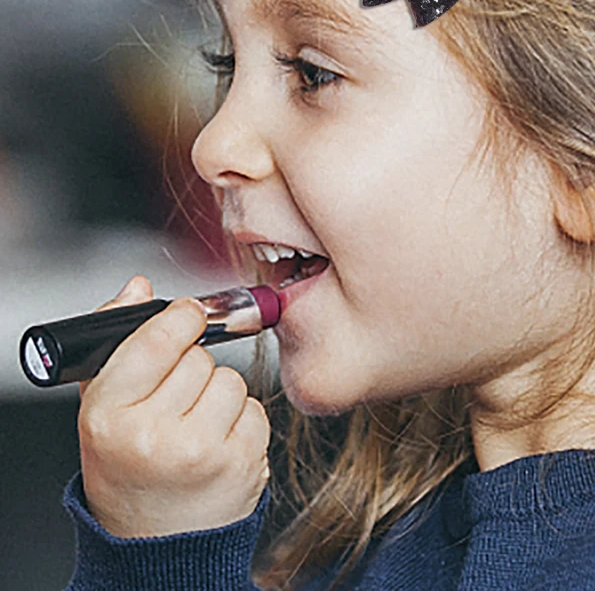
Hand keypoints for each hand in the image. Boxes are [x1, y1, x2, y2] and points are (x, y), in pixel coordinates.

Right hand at [77, 275, 270, 537]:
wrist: (155, 545)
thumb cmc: (129, 467)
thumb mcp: (103, 407)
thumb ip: (118, 340)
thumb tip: (138, 286)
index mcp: (107, 416)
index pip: (155, 339)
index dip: (180, 318)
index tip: (188, 316)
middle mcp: (151, 435)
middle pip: (198, 358)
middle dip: (194, 369)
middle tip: (176, 401)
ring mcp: (199, 451)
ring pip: (231, 380)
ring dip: (220, 395)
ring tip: (196, 426)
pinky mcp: (241, 462)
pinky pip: (256, 409)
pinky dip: (243, 421)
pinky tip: (218, 445)